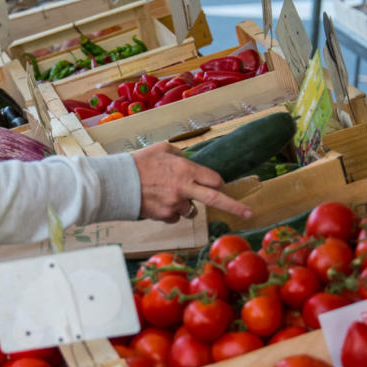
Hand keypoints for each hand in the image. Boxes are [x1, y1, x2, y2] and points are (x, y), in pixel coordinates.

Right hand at [132, 141, 252, 222]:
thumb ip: (180, 156)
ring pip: (190, 210)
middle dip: (235, 207)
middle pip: (216, 199)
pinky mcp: (165, 217)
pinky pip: (175, 217)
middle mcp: (184, 189)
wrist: (117, 183)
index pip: (214, 179)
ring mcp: (175, 205)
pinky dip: (170, 212)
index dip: (219, 183)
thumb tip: (190, 162)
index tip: (221, 186)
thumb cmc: (138, 163)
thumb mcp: (162, 149)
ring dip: (185, 205)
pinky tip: (156, 202)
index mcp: (186, 170)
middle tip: (249, 214)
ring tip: (166, 195)